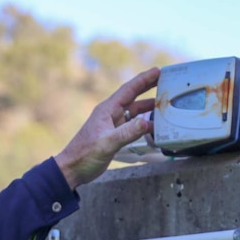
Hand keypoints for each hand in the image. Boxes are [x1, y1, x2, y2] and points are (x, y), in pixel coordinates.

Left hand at [54, 67, 159, 189]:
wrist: (73, 169)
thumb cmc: (85, 155)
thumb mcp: (107, 143)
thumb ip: (126, 133)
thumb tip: (146, 122)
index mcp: (107, 110)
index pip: (129, 90)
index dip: (144, 79)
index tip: (158, 70)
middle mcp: (111, 114)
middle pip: (133, 97)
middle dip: (149, 87)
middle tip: (166, 80)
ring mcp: (113, 125)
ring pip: (135, 112)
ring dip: (149, 108)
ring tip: (166, 104)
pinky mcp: (115, 136)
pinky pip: (133, 126)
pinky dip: (145, 125)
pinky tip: (155, 128)